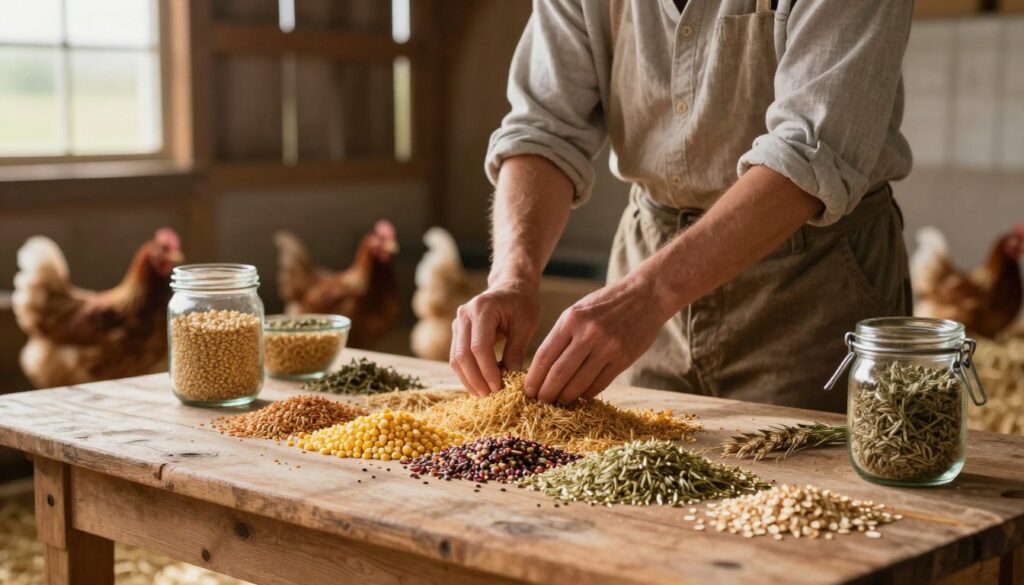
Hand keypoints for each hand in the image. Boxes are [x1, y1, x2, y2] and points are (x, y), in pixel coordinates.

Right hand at [451, 280, 540, 396]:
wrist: (511, 286)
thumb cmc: (522, 303)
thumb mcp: (525, 325)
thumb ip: (516, 350)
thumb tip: (511, 379)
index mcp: (483, 308)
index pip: (479, 346)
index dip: (487, 370)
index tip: (499, 388)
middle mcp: (465, 314)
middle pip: (463, 354)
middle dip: (475, 379)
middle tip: (490, 396)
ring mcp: (458, 322)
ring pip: (456, 358)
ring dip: (468, 379)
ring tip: (484, 395)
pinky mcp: (458, 331)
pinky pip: (457, 356)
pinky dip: (466, 373)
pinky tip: (478, 385)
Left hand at [525, 274, 670, 403]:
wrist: (646, 295)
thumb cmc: (607, 303)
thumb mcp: (579, 310)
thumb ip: (562, 335)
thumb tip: (543, 368)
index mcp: (571, 319)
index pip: (544, 355)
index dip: (533, 377)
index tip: (527, 391)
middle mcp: (588, 333)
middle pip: (559, 373)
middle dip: (546, 393)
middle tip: (540, 403)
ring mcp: (607, 347)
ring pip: (579, 383)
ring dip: (566, 397)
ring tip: (559, 403)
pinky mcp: (623, 359)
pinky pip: (599, 384)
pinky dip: (586, 394)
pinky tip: (580, 397)